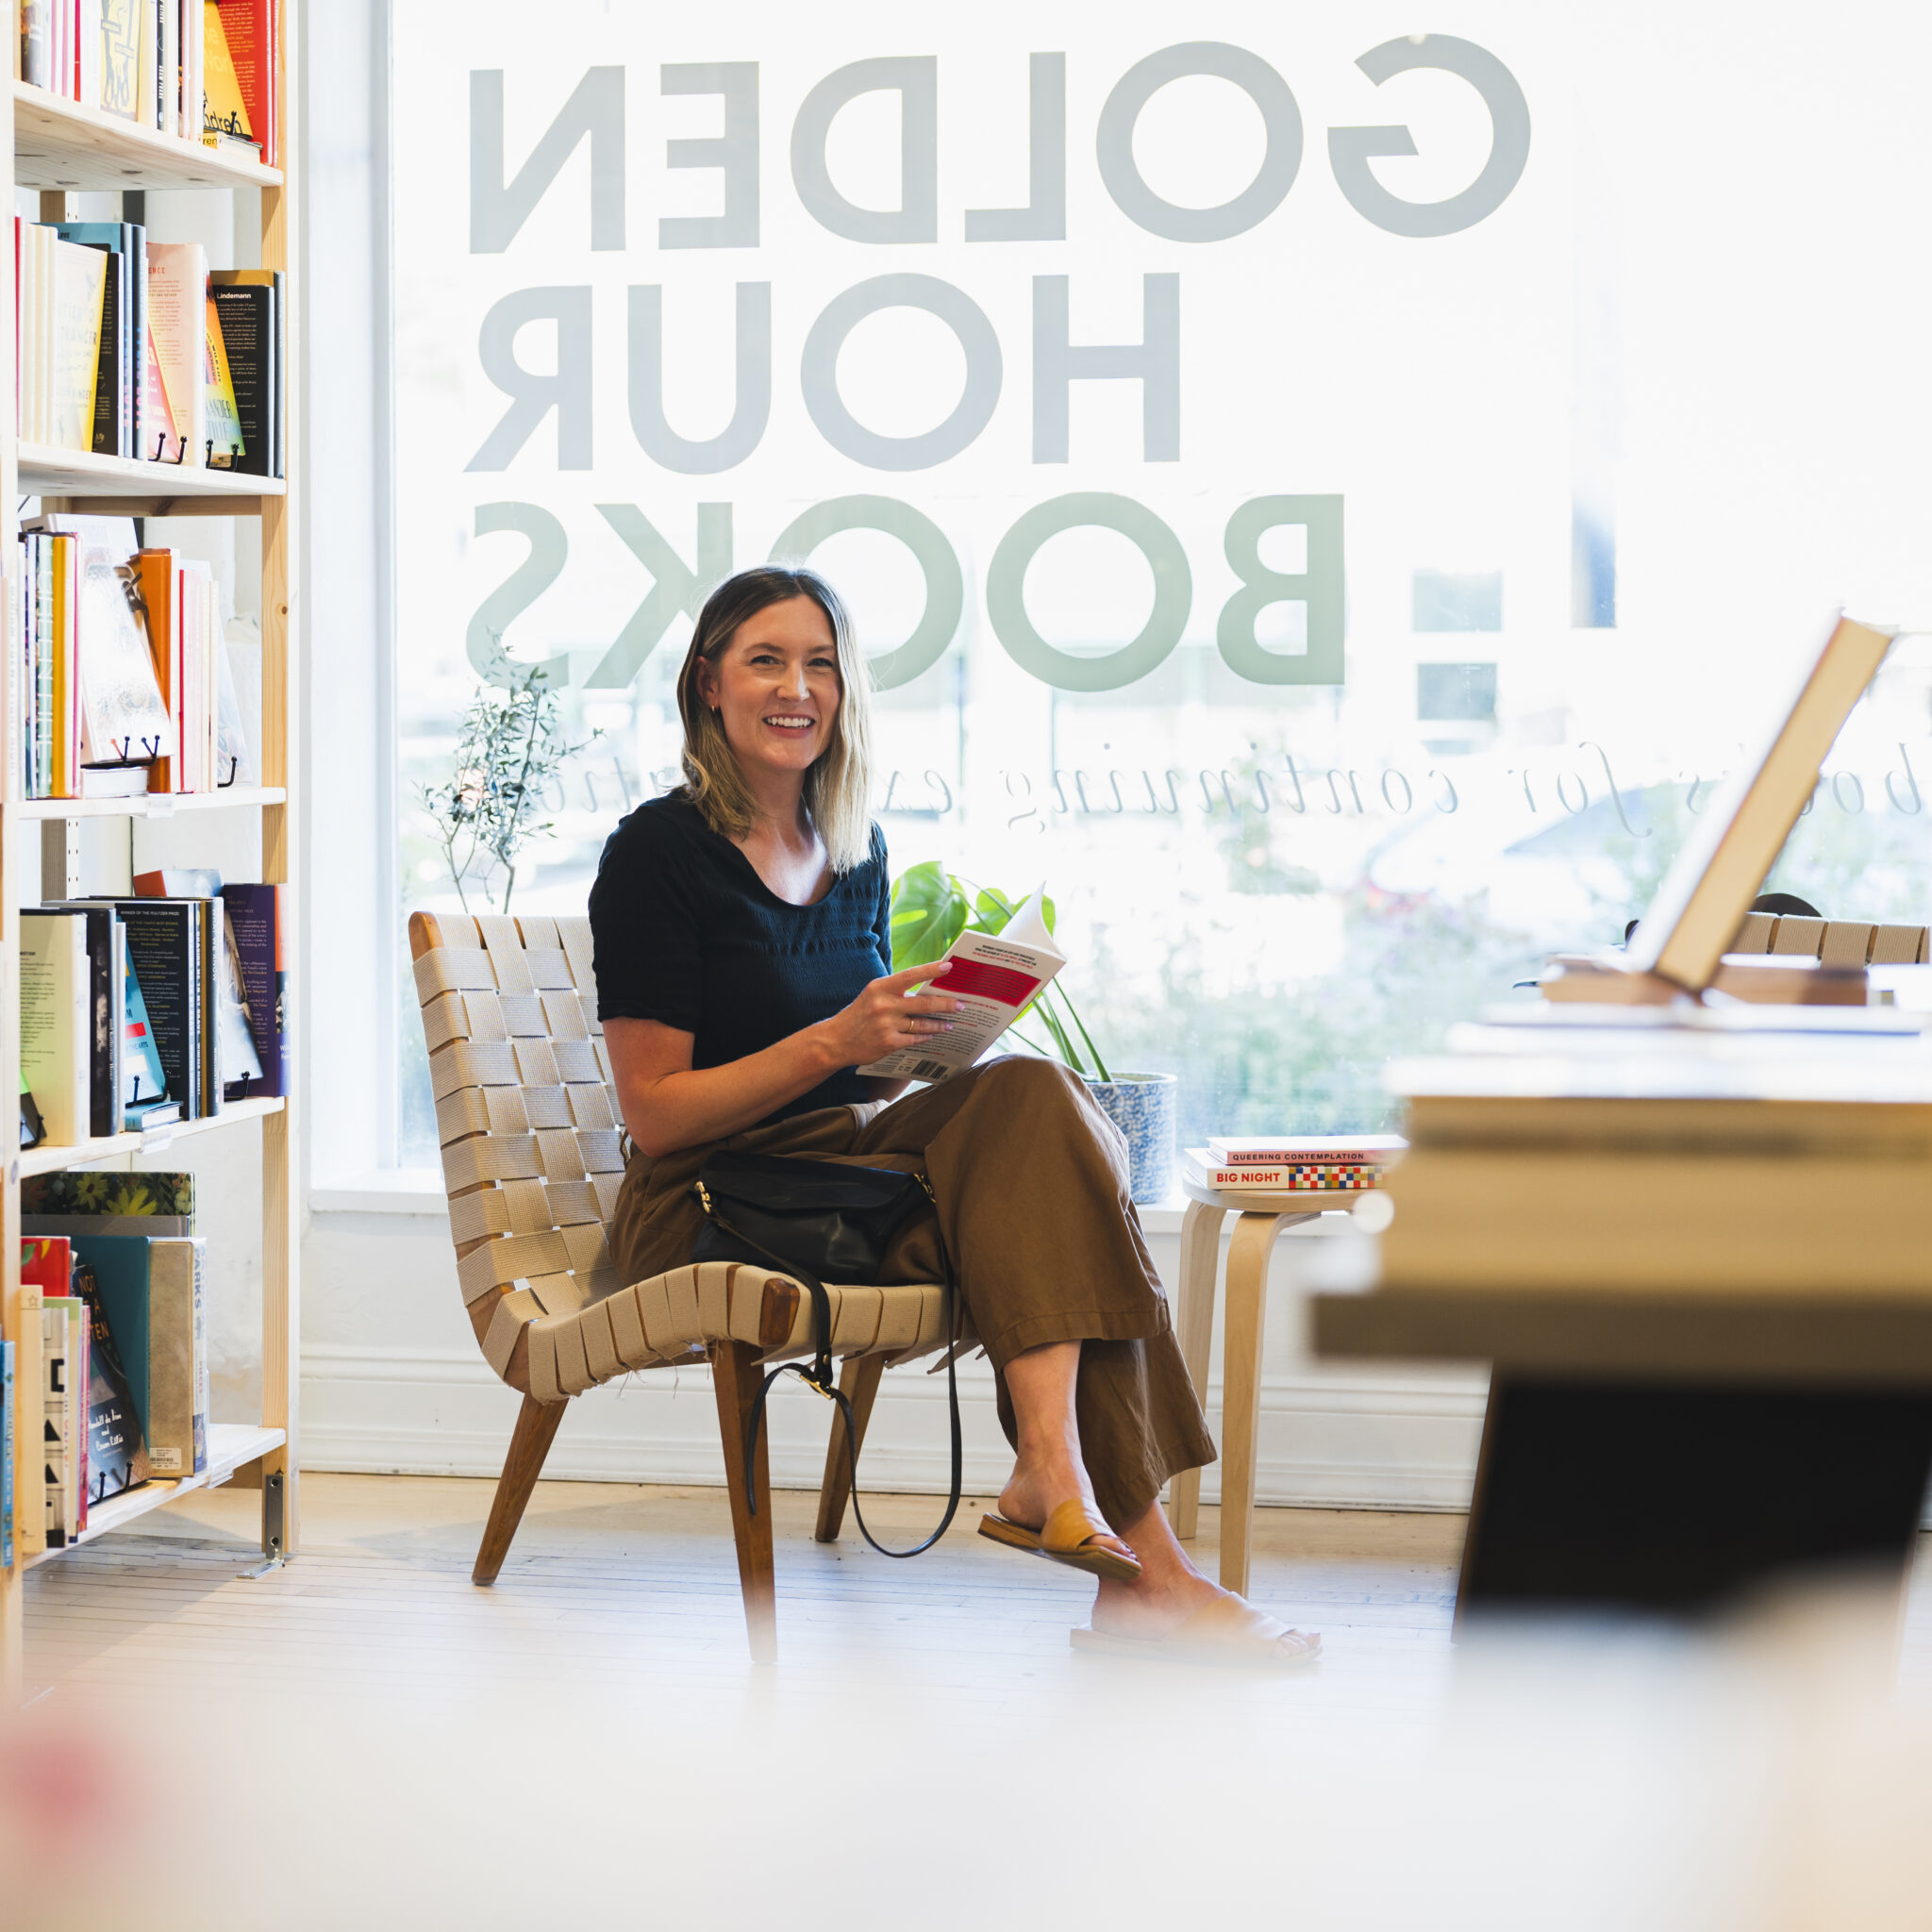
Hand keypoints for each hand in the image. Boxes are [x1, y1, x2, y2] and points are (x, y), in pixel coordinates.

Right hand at [818, 962, 962, 1068]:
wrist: (836, 1040)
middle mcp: (884, 1005)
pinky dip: (926, 1036)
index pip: (910, 975)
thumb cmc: (859, 1014)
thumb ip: (896, 992)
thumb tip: (928, 990)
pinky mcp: (888, 1043)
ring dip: (940, 1024)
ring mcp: (886, 1025)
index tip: (949, 966)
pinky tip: (933, 1034)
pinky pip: (915, 1038)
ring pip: (923, 1023)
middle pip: (924, 1003)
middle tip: (961, 1004)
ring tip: (951, 1023)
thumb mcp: (873, 995)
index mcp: (880, 987)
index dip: (931, 970)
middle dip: (946, 1003)